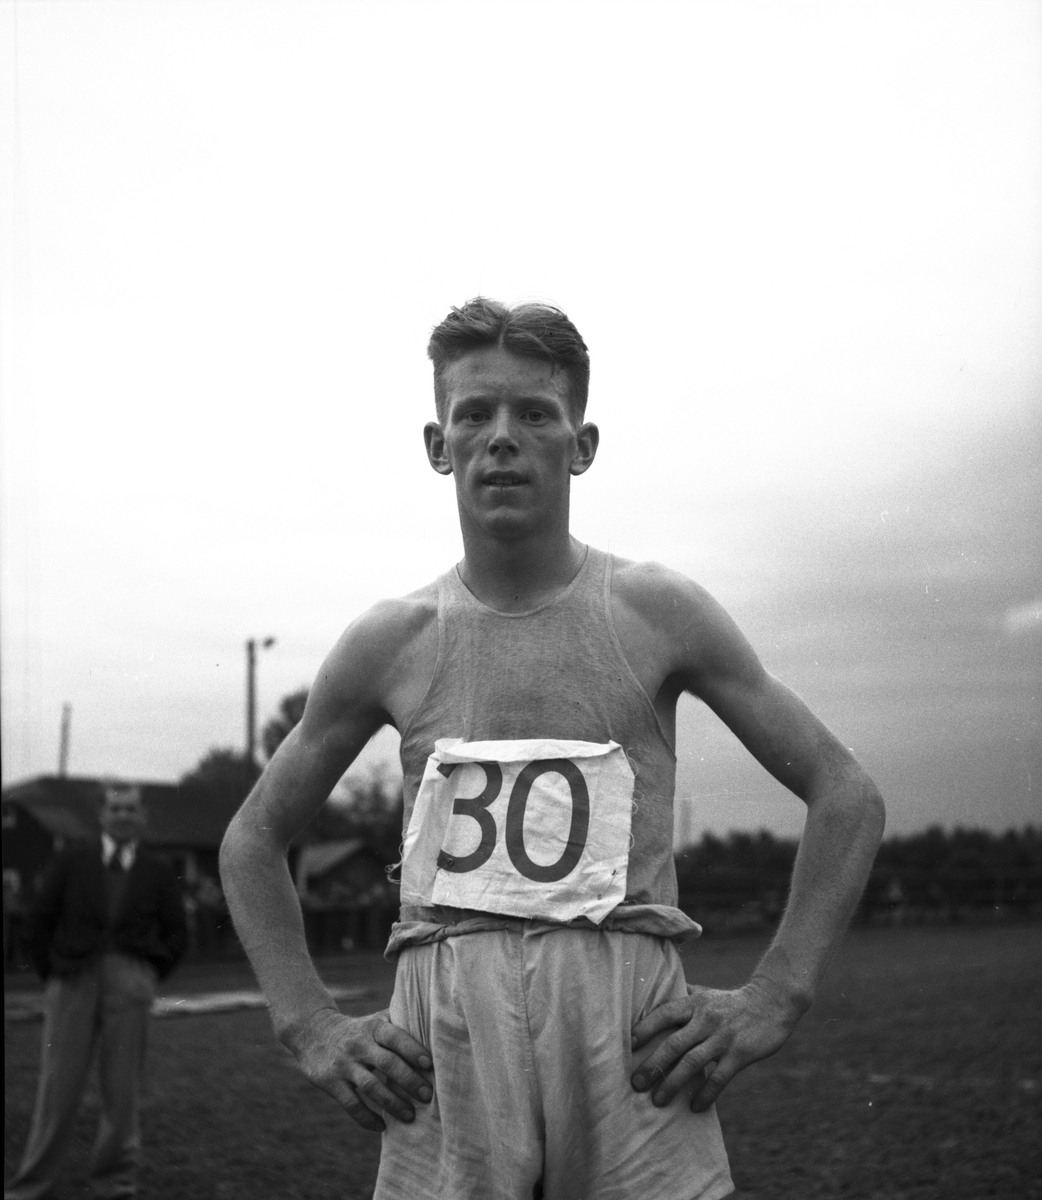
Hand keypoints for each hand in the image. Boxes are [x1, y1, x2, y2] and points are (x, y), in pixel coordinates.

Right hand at [281, 1006, 433, 1131]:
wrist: (313, 1033)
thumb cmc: (357, 1029)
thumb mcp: (374, 1020)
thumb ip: (399, 1023)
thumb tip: (435, 1029)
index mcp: (373, 1027)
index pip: (395, 1037)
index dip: (412, 1049)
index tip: (429, 1064)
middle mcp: (359, 1045)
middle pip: (387, 1063)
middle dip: (409, 1081)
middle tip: (427, 1095)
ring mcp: (344, 1065)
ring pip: (371, 1087)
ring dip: (392, 1103)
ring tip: (410, 1116)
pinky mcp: (331, 1083)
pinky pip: (351, 1105)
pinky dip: (367, 1118)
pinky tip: (381, 1127)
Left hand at [630, 980, 798, 1111]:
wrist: (772, 1002)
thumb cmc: (733, 1001)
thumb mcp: (707, 994)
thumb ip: (685, 997)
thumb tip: (658, 996)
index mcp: (695, 1004)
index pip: (664, 1014)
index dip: (645, 1028)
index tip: (629, 1046)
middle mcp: (706, 1020)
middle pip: (673, 1043)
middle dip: (653, 1065)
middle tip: (636, 1084)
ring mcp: (723, 1037)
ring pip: (692, 1063)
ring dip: (673, 1083)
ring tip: (658, 1101)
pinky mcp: (740, 1054)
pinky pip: (719, 1078)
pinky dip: (706, 1094)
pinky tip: (695, 1107)